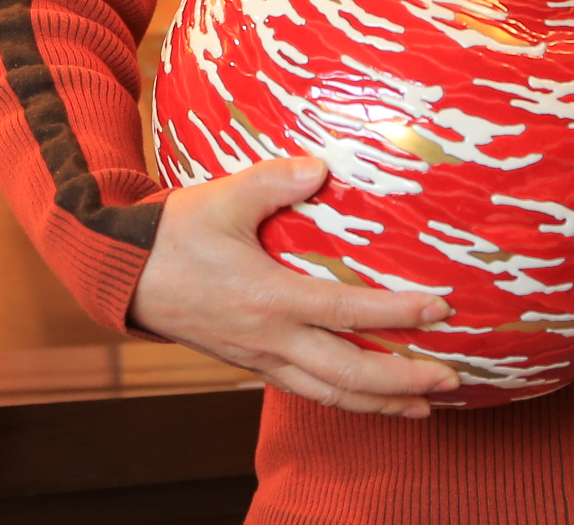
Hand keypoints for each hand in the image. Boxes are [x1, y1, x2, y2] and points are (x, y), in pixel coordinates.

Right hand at [127, 157, 457, 416]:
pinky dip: (344, 400)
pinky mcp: (250, 362)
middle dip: (403, 380)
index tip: (440, 308)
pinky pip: (306, 391)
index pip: (347, 311)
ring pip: (330, 393)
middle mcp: (270, 338)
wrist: (123, 275)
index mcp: (268, 298)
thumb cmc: (173, 234)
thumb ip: (272, 181)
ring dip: (380, 403)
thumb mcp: (220, 198)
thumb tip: (322, 166)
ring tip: (424, 406)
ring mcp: (260, 357)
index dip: (397, 313)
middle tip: (450, 377)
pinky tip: (366, 398)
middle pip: (348, 372)